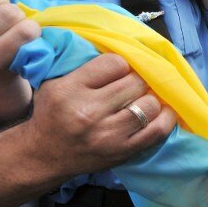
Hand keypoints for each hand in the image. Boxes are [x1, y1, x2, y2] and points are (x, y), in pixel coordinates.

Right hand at [27, 53, 174, 175]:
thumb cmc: (51, 114)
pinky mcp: (122, 152)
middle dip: (137, 81)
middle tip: (132, 85)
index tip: (118, 72)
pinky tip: (162, 111)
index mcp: (70, 89)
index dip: (121, 65)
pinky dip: (165, 118)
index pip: (115, 63)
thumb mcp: (56, 82)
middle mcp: (89, 112)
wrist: (42, 156)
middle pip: (135, 83)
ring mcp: (107, 135)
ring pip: (149, 105)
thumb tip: (123, 50)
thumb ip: (85, 66)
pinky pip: (157, 131)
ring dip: (150, 99)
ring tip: (142, 99)